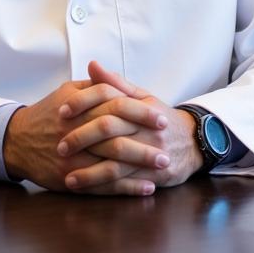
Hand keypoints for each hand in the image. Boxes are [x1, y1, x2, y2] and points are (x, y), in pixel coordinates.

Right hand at [2, 76, 168, 194]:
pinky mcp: (69, 179)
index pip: (115, 105)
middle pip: (116, 135)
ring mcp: (73, 158)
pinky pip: (101, 186)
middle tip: (167, 147)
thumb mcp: (68, 91)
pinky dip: (125, 189)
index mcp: (79, 107)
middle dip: (144, 142)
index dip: (140, 111)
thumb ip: (95, 85)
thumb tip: (119, 80)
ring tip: (162, 168)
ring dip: (139, 167)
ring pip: (110, 163)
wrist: (15, 140)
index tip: (160, 116)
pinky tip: (145, 189)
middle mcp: (76, 132)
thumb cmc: (48, 113)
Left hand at [56, 61, 203, 191]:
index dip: (83, 103)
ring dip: (88, 171)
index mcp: (141, 105)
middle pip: (109, 129)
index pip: (109, 98)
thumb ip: (116, 84)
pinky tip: (84, 188)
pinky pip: (125, 183)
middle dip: (81, 137)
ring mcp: (150, 153)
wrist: (193, 142)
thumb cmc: (159, 118)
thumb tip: (92, 65)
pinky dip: (103, 186)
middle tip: (60, 146)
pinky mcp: (153, 176)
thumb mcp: (142, 97)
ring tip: (67, 176)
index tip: (62, 111)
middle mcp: (146, 128)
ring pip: (115, 161)